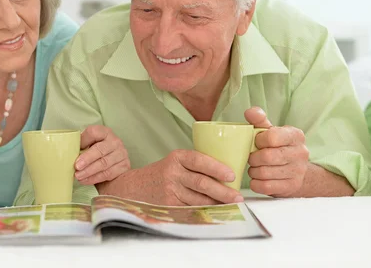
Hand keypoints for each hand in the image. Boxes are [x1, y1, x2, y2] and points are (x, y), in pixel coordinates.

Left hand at [74, 125, 130, 184]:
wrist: (111, 161)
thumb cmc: (95, 151)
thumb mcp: (89, 143)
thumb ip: (81, 144)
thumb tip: (68, 150)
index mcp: (105, 132)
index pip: (94, 132)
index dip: (84, 141)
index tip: (75, 152)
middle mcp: (115, 141)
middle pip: (100, 150)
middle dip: (87, 159)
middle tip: (76, 167)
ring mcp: (122, 154)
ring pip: (104, 164)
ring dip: (89, 171)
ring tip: (78, 176)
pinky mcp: (124, 166)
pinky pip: (108, 174)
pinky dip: (95, 178)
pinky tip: (85, 180)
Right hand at [100, 149, 243, 205]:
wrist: (132, 188)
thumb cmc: (161, 174)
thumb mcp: (175, 162)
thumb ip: (195, 166)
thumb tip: (226, 175)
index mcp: (177, 157)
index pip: (199, 160)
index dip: (217, 168)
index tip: (232, 175)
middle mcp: (172, 172)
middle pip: (202, 183)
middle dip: (223, 191)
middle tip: (238, 197)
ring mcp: (169, 190)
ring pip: (199, 199)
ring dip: (217, 204)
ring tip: (231, 206)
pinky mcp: (168, 206)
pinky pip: (191, 210)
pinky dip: (204, 213)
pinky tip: (214, 214)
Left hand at [245, 107, 309, 196]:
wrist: (295, 170)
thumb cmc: (277, 147)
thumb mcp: (270, 131)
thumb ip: (259, 120)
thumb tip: (250, 112)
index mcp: (295, 135)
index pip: (272, 137)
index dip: (258, 140)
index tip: (256, 143)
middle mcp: (301, 153)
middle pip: (267, 157)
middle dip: (253, 158)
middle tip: (252, 157)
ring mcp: (298, 172)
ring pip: (264, 173)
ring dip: (253, 171)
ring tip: (255, 167)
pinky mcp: (292, 187)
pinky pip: (265, 187)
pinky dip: (256, 183)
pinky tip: (258, 178)